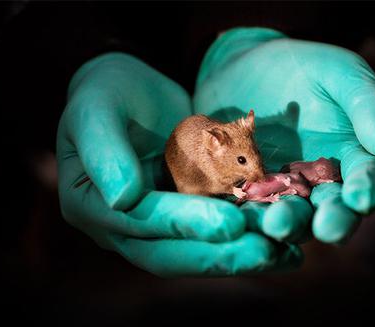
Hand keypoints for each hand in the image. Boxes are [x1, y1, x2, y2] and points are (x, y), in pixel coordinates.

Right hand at [56, 52, 301, 276]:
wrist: (130, 90)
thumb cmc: (105, 92)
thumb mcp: (95, 108)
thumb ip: (104, 150)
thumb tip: (122, 200)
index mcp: (89, 206)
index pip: (139, 222)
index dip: (184, 226)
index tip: (231, 223)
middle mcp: (121, 227)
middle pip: (170, 253)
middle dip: (220, 255)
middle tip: (268, 253)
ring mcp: (154, 224)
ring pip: (196, 250)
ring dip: (239, 255)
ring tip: (285, 254)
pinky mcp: (183, 213)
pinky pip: (213, 230)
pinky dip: (245, 236)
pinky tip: (282, 239)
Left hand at [194, 27, 374, 242]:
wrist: (246, 66)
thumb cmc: (303, 66)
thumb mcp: (340, 74)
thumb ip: (368, 105)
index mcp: (356, 155)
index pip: (369, 178)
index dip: (368, 189)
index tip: (360, 198)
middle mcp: (324, 181)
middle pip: (335, 209)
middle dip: (333, 221)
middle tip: (326, 228)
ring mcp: (286, 189)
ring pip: (294, 216)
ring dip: (289, 224)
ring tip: (276, 223)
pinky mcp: (252, 191)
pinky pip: (253, 208)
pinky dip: (249, 217)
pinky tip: (243, 219)